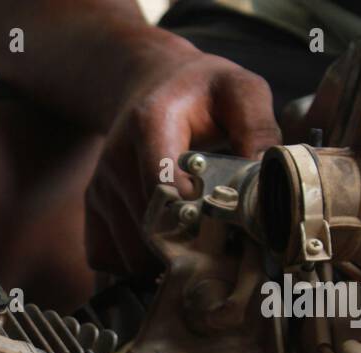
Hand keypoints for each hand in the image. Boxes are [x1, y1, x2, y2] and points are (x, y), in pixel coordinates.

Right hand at [85, 45, 279, 275]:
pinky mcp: (93, 207)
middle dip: (189, 245)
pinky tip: (166, 243)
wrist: (149, 82)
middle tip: (223, 242)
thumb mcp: (239, 89)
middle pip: (149, 229)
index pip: (164, 187)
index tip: (227, 221)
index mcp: (149, 124)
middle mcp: (115, 159)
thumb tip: (267, 181)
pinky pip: (110, 257)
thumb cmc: (200, 90)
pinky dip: (139, 264)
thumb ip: (259, 128)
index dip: (197, 214)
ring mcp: (100, 187)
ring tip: (198, 242)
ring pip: (131, 253)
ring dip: (166, 259)